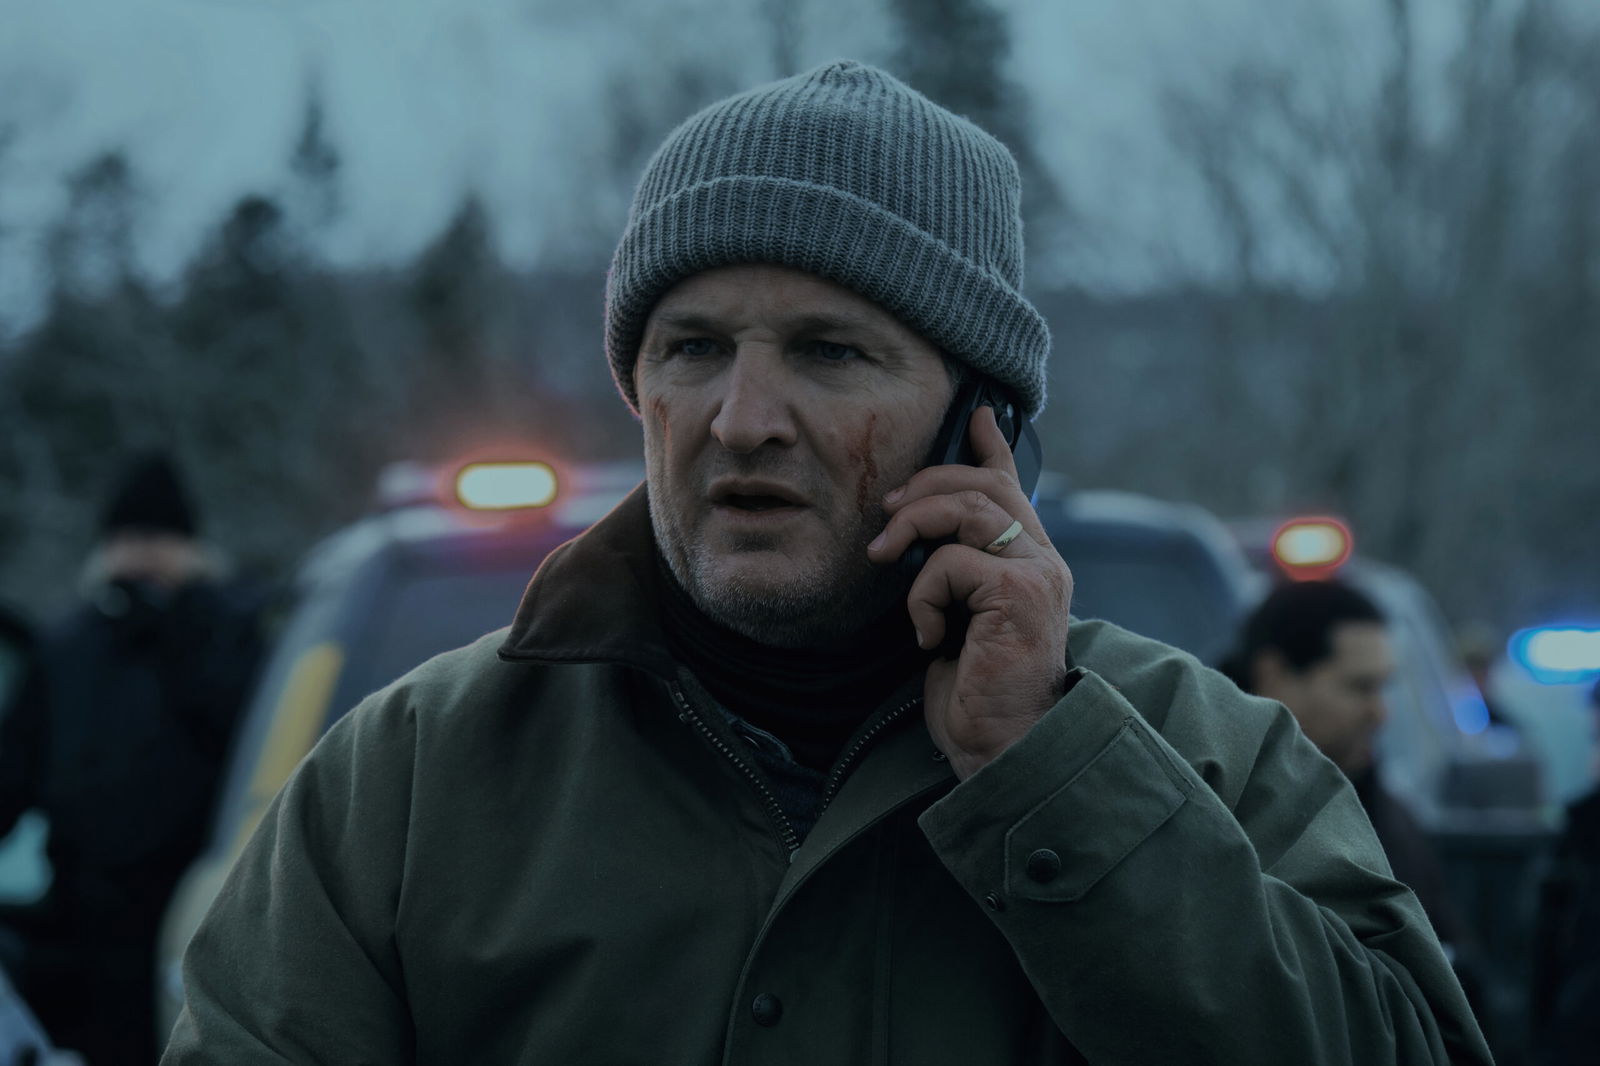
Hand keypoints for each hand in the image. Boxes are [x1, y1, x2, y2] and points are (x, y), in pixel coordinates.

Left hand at [867, 406, 1073, 778]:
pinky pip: (950, 563)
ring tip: (884, 555)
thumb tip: (918, 536)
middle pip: (985, 485)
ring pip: (968, 508)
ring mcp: (1037, 575)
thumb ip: (957, 573)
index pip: (1014, 488)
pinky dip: (921, 595)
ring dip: (913, 525)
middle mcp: (1045, 561)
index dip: (991, 448)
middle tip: (886, 511)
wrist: (1001, 748)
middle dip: (927, 483)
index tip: (976, 415)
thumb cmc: (975, 693)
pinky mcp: (1018, 594)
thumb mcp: (960, 620)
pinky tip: (926, 636)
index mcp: (1032, 563)